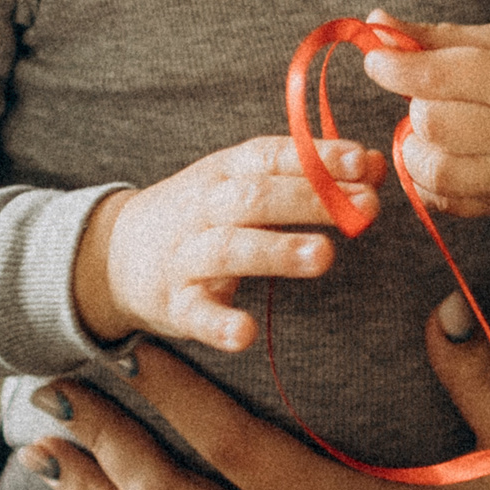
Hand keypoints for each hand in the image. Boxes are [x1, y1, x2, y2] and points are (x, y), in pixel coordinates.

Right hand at [73, 137, 382, 351]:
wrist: (113, 253)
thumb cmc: (205, 214)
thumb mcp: (250, 183)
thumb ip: (312, 174)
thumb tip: (376, 164)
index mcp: (227, 172)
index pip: (272, 156)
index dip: (317, 157)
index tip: (362, 162)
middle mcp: (205, 208)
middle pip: (256, 197)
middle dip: (312, 200)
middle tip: (366, 208)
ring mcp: (186, 255)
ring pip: (230, 248)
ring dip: (277, 251)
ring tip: (323, 255)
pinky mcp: (173, 303)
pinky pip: (196, 313)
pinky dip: (219, 323)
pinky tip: (245, 333)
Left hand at [359, 9, 489, 216]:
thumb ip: (434, 38)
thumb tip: (373, 23)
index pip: (438, 78)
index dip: (394, 68)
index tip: (377, 60)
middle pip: (431, 125)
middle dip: (417, 105)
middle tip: (431, 93)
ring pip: (434, 170)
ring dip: (419, 146)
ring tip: (436, 126)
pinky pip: (447, 200)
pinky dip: (432, 177)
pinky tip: (448, 152)